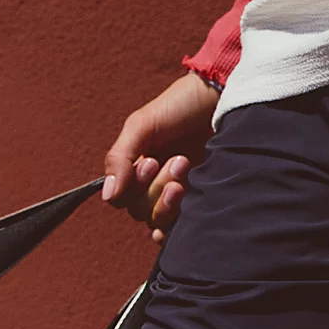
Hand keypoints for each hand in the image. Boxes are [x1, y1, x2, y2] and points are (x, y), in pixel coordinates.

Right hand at [102, 71, 220, 245]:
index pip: (120, 198)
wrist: (220, 100)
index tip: (151, 162)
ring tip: (186, 168)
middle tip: (179, 159)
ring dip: (168, 201)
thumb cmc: (179, 107)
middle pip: (140, 210)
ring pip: (158, 220)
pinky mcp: (200, 201)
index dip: (133, 186)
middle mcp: (152, 185)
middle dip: (156, 188)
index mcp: (134, 168)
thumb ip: (119, 158)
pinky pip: (180, 229)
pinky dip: (176, 229)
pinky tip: (184, 215)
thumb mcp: (142, 126)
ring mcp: (177, 194)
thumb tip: (107, 196)